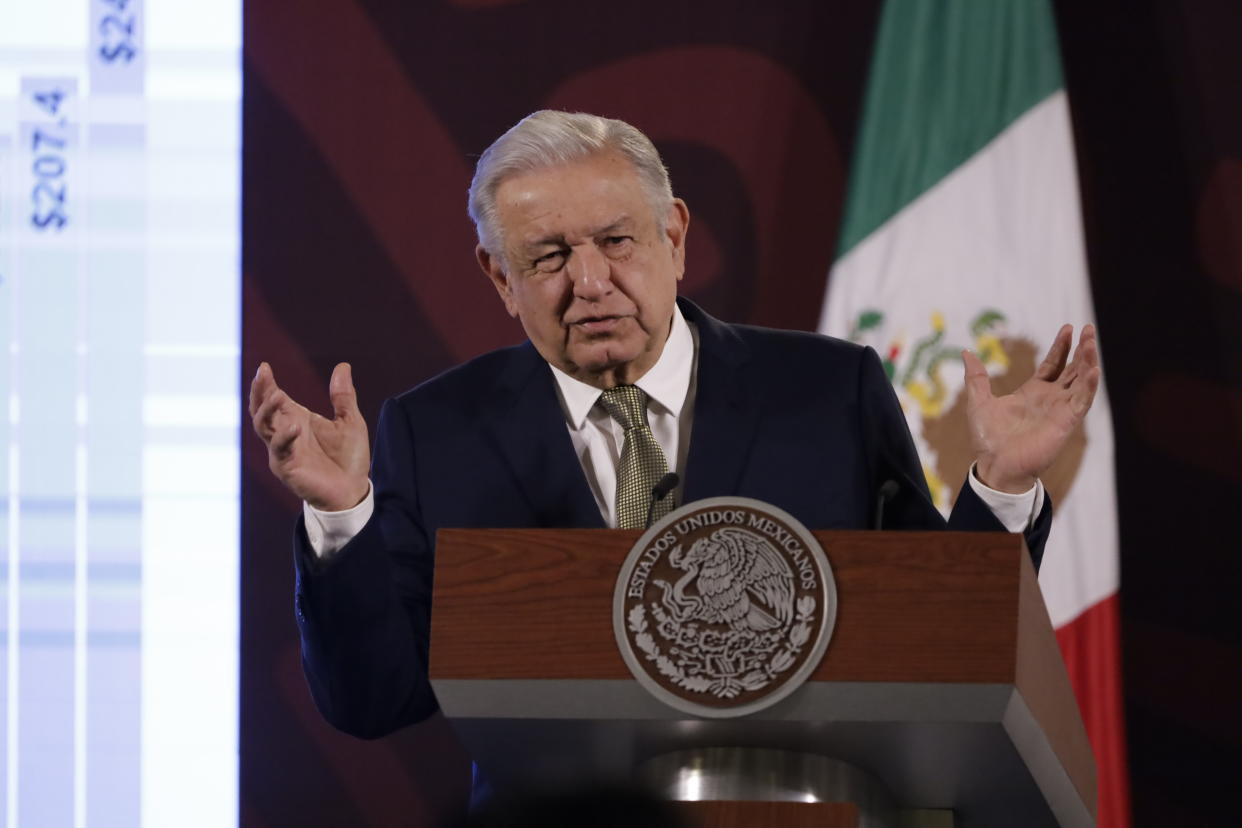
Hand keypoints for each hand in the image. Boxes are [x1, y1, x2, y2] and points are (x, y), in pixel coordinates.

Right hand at [249, 362, 370, 510]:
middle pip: (261, 410)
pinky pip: (279, 451)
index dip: (267, 384)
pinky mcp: (287, 468)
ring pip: (263, 427)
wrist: (353, 490)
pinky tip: (295, 426)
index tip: (265, 366)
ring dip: (267, 411)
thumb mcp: (350, 421)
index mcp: (296, 420)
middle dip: (259, 392)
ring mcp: (283, 451)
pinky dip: (284, 438)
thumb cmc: (349, 458)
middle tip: (262, 374)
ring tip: (277, 395)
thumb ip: (343, 396)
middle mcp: (285, 434)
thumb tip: (343, 366)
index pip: (274, 398)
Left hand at [964, 324, 1100, 493]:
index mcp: (1033, 392)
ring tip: (1092, 342)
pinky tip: (1094, 370)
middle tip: (1089, 328)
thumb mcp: (979, 402)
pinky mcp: (1066, 422)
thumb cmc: (988, 439)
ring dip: (1089, 361)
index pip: (1053, 364)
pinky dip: (1089, 385)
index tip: (1068, 328)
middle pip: (1072, 368)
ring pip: (1081, 381)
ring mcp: (1060, 409)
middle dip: (1082, 349)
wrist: (995, 464)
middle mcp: (1050, 399)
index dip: (1061, 347)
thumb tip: (966, 352)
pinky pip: (1082, 401)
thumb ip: (977, 378)